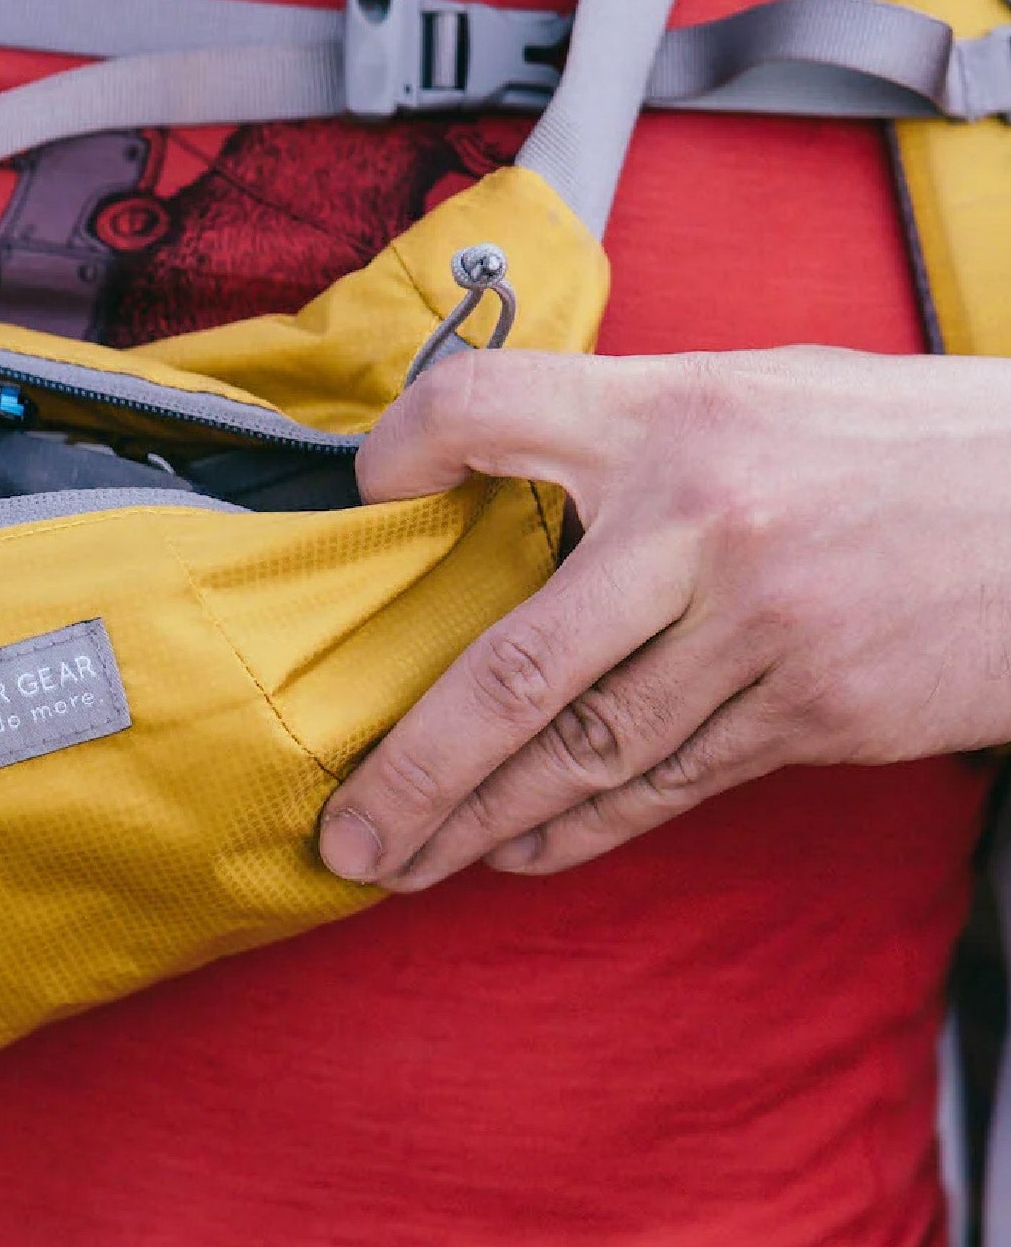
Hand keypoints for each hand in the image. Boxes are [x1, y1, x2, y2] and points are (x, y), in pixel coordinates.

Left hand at [315, 345, 1010, 890]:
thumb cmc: (904, 439)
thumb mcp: (759, 386)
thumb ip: (638, 423)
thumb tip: (516, 465)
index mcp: (675, 414)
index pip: (489, 405)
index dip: (407, 443)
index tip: (364, 489)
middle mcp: (704, 525)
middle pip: (521, 664)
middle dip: (417, 764)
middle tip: (342, 829)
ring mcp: (763, 631)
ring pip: (592, 753)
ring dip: (488, 820)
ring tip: (405, 860)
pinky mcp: (818, 712)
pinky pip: (674, 781)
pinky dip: (589, 826)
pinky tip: (524, 850)